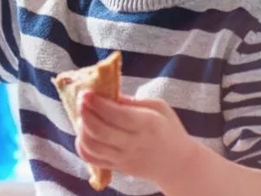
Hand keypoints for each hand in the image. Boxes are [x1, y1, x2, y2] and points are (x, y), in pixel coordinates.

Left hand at [75, 91, 198, 185]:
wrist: (178, 164)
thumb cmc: (168, 129)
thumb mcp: (158, 107)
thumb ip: (133, 101)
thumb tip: (107, 94)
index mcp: (148, 125)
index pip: (117, 115)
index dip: (98, 103)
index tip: (86, 93)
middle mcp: (135, 144)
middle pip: (100, 131)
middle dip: (85, 113)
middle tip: (81, 100)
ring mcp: (125, 159)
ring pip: (93, 146)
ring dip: (81, 129)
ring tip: (82, 116)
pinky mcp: (118, 168)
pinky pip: (92, 159)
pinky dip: (82, 145)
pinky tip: (84, 133)